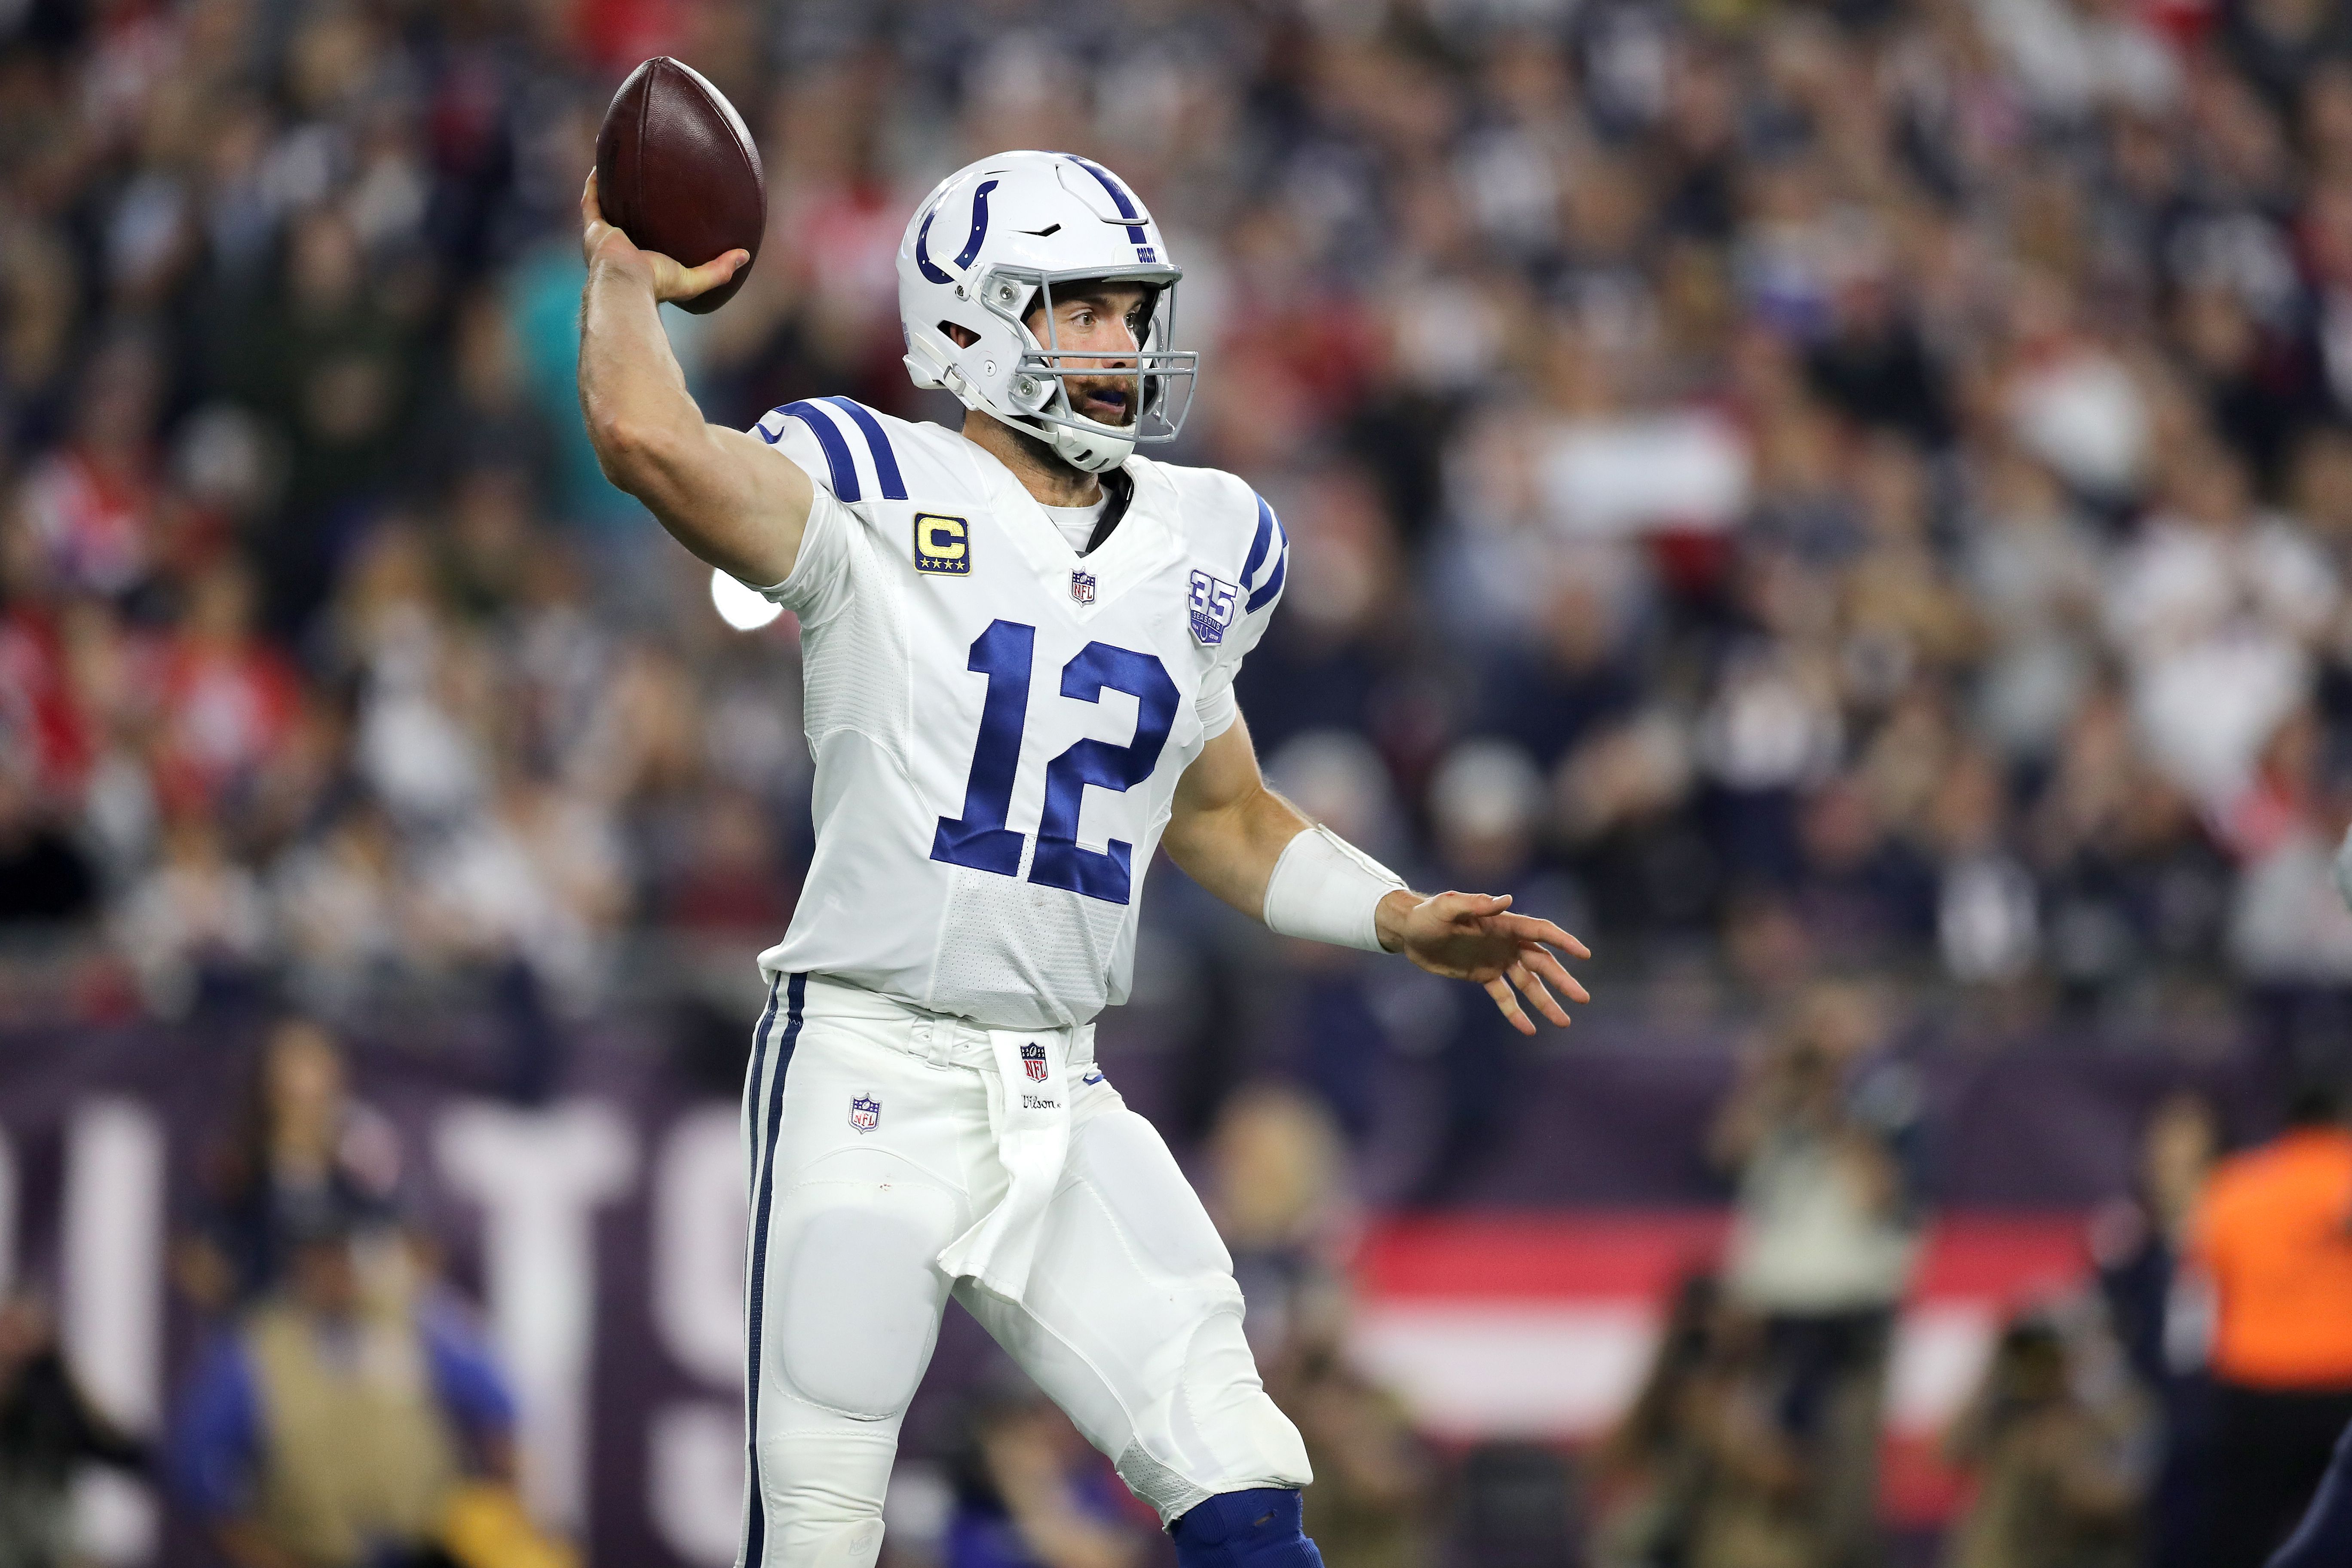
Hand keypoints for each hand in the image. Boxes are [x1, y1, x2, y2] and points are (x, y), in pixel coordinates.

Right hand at [581, 172, 747, 304]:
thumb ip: (719, 270)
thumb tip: (746, 255)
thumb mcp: (695, 279)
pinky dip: (595, 182)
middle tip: (643, 179)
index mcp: (638, 261)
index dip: (652, 223)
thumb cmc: (657, 285)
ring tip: (620, 164)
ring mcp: (603, 237)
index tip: (664, 207)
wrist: (628, 283)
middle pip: (624, 218)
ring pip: (606, 206)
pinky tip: (602, 163)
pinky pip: (592, 199)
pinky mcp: (593, 227)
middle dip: (630, 201)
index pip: (645, 239)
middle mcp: (619, 248)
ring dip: (611, 187)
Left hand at [1376, 890, 1590, 1034]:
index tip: (1584, 954)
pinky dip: (1516, 1013)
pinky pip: (1505, 997)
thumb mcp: (1447, 907)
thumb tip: (1506, 900)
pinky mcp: (1483, 976)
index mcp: (1503, 924)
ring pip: (1528, 983)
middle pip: (1542, 962)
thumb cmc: (1427, 914)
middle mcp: (1506, 943)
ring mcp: (1496, 960)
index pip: (1541, 932)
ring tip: (1564, 1022)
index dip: (1564, 941)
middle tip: (1582, 998)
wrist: (1409, 932)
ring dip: (1546, 1002)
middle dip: (1562, 980)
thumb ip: (1475, 903)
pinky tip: (1530, 1029)